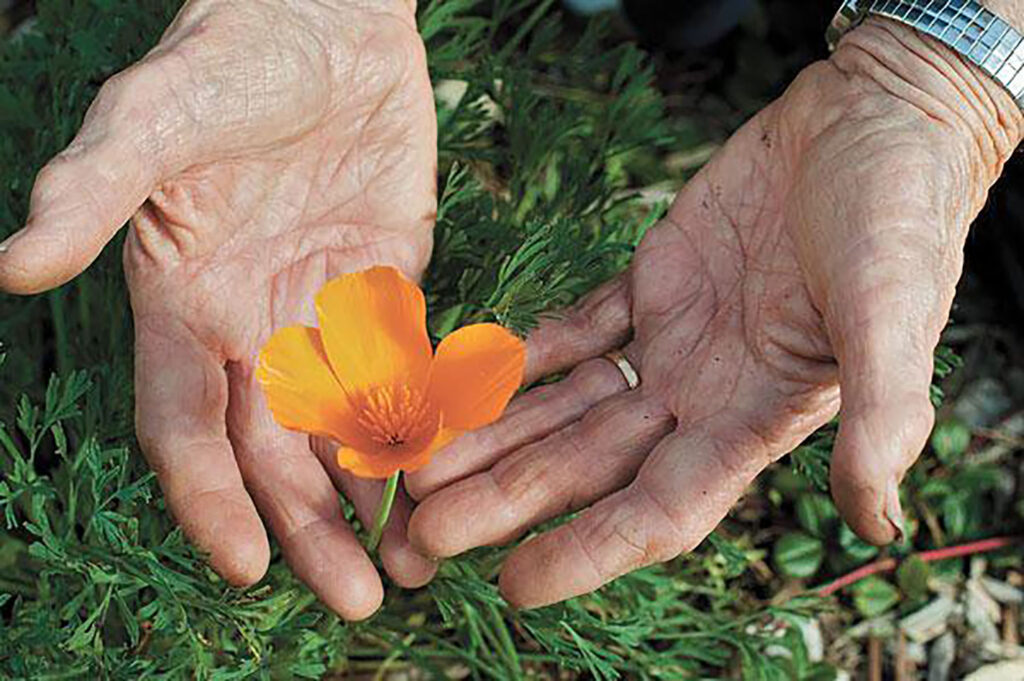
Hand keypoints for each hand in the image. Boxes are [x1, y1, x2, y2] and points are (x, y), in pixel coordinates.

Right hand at [0, 0, 435, 619]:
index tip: (251, 568)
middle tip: (361, 599)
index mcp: (186, 305)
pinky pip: (405, 378)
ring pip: (344, 430)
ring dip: (371, 499)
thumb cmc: (231, 55)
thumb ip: (93, 189)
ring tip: (410, 567)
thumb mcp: (155, 115)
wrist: (330, 17)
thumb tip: (11, 267)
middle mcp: (252, 325)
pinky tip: (451, 480)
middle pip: (275, 454)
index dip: (212, 502)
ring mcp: (323, 312)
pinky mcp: (388, 289)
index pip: (188, 431)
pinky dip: (423, 430)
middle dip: (310, 529)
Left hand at [405, 19, 1022, 607]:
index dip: (587, 549)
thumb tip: (878, 523)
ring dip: (495, 433)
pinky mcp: (651, 283)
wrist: (873, 122)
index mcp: (757, 419)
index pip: (659, 508)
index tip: (511, 584)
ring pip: (566, 404)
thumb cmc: (900, 216)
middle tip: (423, 530)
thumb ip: (882, 416)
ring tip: (417, 462)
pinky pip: (575, 330)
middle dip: (507, 498)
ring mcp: (672, 341)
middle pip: (588, 464)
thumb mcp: (896, 313)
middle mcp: (704, 394)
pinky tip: (466, 378)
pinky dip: (523, 354)